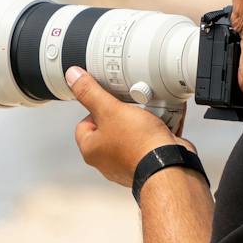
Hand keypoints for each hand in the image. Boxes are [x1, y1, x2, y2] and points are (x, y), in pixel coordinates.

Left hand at [67, 67, 184, 186]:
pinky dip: (156, 133)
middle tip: (132, 107)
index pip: (84, 123)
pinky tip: (163, 125)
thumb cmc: (138, 144)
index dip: (97, 109)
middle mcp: (107, 160)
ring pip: (132, 134)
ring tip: (149, 116)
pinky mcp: (148, 163)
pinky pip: (150, 142)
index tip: (110, 102)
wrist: (170, 166)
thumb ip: (91, 93)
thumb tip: (73, 77)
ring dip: (142, 123)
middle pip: (110, 128)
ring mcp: (128, 163)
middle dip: (123, 115)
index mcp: (91, 150)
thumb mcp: (110, 110)